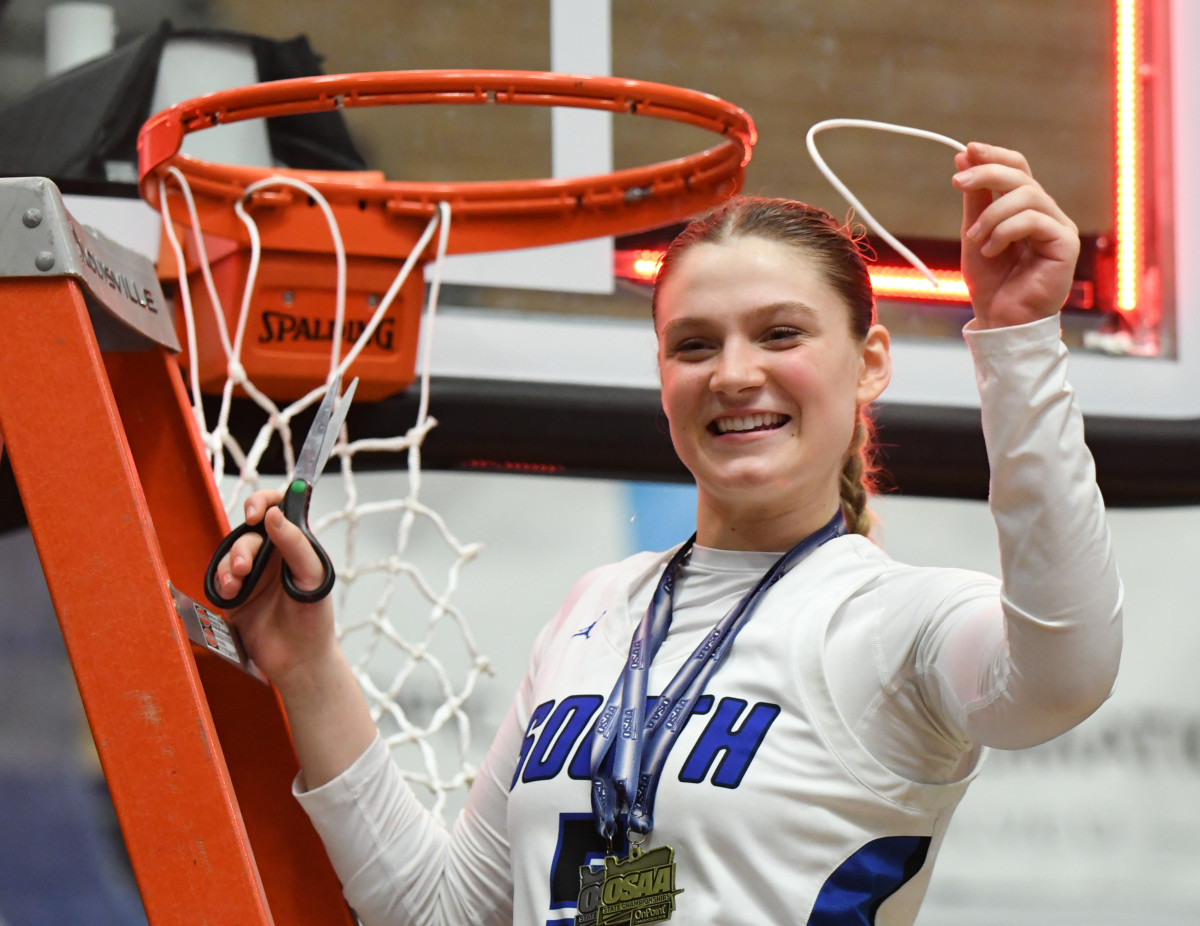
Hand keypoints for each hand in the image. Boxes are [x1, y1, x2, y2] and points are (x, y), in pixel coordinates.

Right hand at [213, 488, 339, 692]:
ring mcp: (252, 574)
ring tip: (237, 583)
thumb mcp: (312, 577)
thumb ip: (296, 545)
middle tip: (245, 566)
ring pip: (231, 553)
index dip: (264, 502)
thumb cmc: (314, 618)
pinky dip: (221, 579)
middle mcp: (272, 555)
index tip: (255, 513)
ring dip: (230, 564)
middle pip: (248, 532)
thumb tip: (275, 516)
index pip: (278, 509)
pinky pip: (220, 576)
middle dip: (242, 545)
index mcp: (295, 545)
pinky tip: (230, 591)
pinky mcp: (235, 594)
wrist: (298, 660)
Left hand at [953, 142, 1079, 328]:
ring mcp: (1059, 228)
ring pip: (1027, 196)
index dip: (994, 156)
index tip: (966, 151)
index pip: (1018, 169)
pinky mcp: (1065, 245)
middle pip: (1022, 176)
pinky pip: (1034, 220)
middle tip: (957, 182)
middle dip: (986, 174)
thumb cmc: (990, 281)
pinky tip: (991, 250)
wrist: (999, 318)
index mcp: (1027, 208)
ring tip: (976, 239)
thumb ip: (975, 198)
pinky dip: (1005, 231)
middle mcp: (1047, 214)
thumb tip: (965, 156)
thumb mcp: (975, 232)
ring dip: (992, 215)